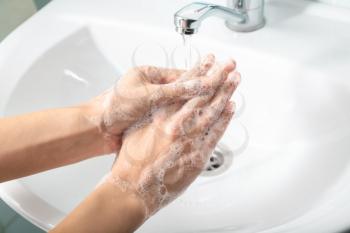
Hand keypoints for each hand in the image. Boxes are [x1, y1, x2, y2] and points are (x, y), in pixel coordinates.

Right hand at [104, 59, 240, 217]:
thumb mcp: (135, 129)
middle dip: (219, 77)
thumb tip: (161, 105)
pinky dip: (225, 119)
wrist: (133, 188)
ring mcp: (190, 139)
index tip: (209, 61)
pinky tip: (231, 108)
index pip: (184, 87)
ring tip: (235, 79)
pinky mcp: (198, 155)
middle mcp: (177, 124)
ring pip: (213, 110)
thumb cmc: (131, 162)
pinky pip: (216, 133)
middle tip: (230, 64)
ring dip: (226, 93)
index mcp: (161, 115)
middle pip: (203, 95)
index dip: (199, 71)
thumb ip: (151, 115)